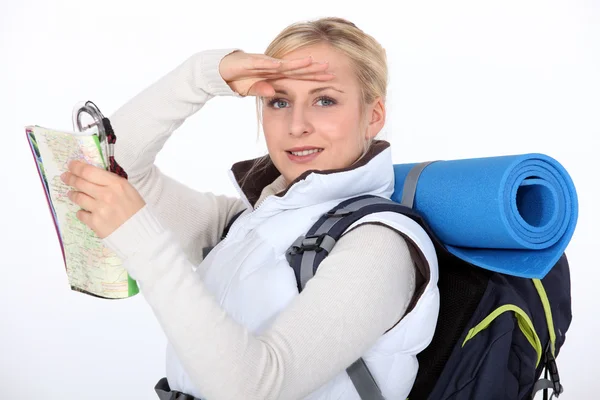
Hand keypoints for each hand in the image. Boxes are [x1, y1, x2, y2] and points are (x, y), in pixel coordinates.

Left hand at [60, 160, 145, 238]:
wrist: (142, 233)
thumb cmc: (137, 210)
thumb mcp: (128, 190)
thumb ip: (111, 183)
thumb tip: (93, 176)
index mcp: (116, 184)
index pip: (89, 171)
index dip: (77, 167)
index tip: (71, 165)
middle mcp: (106, 195)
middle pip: (80, 182)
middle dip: (70, 178)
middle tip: (66, 177)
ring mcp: (99, 209)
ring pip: (78, 197)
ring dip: (73, 194)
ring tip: (72, 194)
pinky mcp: (95, 223)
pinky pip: (80, 214)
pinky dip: (81, 212)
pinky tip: (83, 211)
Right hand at [219, 50, 334, 96]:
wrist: (221, 70)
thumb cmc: (239, 79)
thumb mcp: (253, 89)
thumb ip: (263, 90)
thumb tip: (273, 94)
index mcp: (276, 75)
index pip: (299, 77)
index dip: (314, 77)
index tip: (331, 79)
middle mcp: (272, 67)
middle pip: (296, 69)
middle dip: (311, 68)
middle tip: (329, 68)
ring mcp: (262, 64)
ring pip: (282, 64)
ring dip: (295, 63)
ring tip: (310, 62)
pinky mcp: (249, 62)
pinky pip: (261, 64)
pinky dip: (270, 64)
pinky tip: (280, 65)